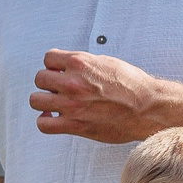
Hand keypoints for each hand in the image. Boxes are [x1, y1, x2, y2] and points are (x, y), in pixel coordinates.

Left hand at [30, 50, 169, 141]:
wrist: (147, 108)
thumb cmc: (132, 86)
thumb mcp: (107, 62)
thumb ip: (85, 64)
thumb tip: (69, 67)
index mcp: (81, 63)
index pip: (48, 58)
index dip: (53, 65)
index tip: (59, 72)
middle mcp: (73, 82)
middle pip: (40, 79)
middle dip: (48, 83)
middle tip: (58, 89)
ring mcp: (71, 105)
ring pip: (36, 100)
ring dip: (43, 101)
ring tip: (54, 103)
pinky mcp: (75, 125)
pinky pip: (44, 124)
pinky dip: (45, 121)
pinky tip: (53, 118)